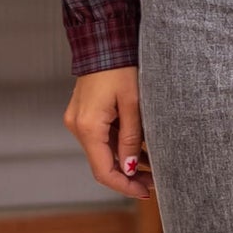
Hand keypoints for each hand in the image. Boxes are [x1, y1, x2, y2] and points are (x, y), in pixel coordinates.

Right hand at [64, 69, 150, 198]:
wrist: (103, 40)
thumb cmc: (121, 67)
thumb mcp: (133, 104)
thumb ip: (131, 138)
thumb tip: (129, 168)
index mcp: (88, 127)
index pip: (103, 171)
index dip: (125, 186)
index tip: (146, 192)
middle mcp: (78, 126)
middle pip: (102, 164)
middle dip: (129, 176)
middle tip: (155, 182)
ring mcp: (78, 120)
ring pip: (103, 152)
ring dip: (126, 162)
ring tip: (154, 168)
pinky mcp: (84, 115)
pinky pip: (101, 138)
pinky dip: (119, 146)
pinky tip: (141, 151)